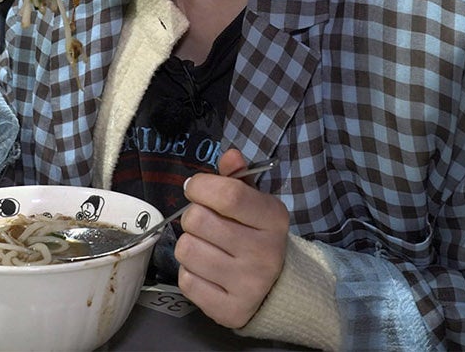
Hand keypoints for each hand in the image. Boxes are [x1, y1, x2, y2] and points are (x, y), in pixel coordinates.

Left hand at [175, 148, 289, 328]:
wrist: (279, 289)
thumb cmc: (257, 236)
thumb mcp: (255, 203)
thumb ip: (237, 178)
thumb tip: (230, 155)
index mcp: (273, 219)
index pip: (227, 194)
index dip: (200, 186)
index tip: (196, 189)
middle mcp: (264, 253)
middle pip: (196, 220)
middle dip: (193, 218)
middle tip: (206, 224)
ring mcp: (248, 285)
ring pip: (185, 250)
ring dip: (189, 246)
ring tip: (208, 248)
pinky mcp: (229, 310)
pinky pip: (186, 281)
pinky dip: (191, 274)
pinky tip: (209, 272)